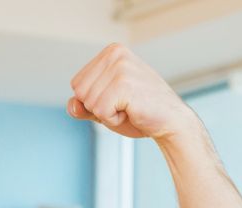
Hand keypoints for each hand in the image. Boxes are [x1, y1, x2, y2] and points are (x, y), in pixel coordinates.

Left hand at [67, 44, 196, 141]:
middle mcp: (114, 54)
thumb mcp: (104, 107)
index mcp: (110, 52)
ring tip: (128, 107)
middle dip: (97, 108)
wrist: (169, 120)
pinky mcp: (124, 84)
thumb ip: (83, 106)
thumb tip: (72, 104)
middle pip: (79, 94)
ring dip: (106, 115)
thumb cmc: (137, 112)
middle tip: (123, 104)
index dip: (92, 101)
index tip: (116, 99)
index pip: (76, 84)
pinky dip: (113, 120)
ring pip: (88, 104)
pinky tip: (131, 111)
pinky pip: (100, 112)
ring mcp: (120, 67)